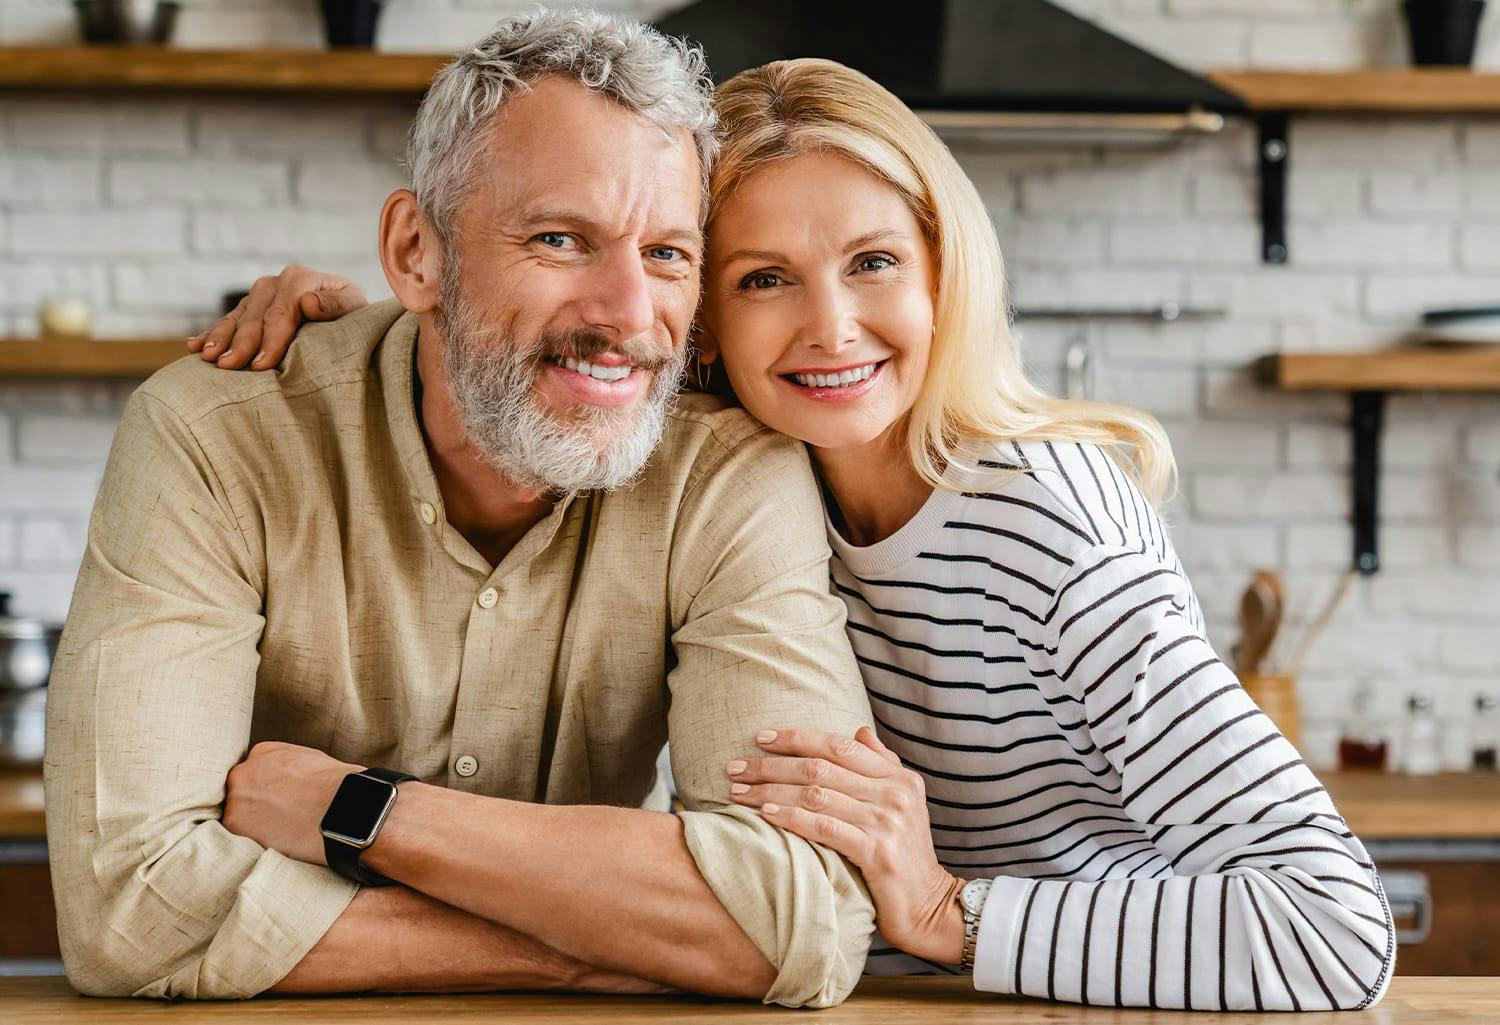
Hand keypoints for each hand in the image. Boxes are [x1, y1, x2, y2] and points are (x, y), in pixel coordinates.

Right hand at [187, 264, 367, 370]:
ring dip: (220, 338)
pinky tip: (195, 347)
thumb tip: (308, 303)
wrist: (346, 310)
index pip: (281, 313)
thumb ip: (335, 305)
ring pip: (236, 318)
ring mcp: (259, 295)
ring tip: (208, 358)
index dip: (270, 340)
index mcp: (299, 279)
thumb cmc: (353, 314)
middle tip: (228, 367)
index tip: (261, 364)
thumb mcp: (354, 307)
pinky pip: (227, 321)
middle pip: (254, 316)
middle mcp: (275, 283)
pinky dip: (211, 334)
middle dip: (240, 343)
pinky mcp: (249, 308)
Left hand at [222, 741, 362, 864]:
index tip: (279, 803)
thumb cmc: (338, 787)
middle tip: (278, 821)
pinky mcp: (235, 823)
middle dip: (255, 806)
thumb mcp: (312, 760)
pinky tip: (277, 843)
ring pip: (237, 815)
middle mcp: (244, 770)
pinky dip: (253, 842)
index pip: (253, 773)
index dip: (266, 791)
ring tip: (280, 835)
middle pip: (241, 793)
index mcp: (263, 752)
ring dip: (253, 826)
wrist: (344, 807)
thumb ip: (288, 766)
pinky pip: (237, 837)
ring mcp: (237, 796)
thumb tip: (287, 781)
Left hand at [727, 726, 965, 964]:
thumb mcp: (903, 802)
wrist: (929, 905)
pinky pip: (823, 827)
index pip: (839, 745)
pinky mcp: (877, 852)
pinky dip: (791, 817)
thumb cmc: (906, 854)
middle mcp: (894, 793)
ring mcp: (887, 821)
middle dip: (772, 764)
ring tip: (739, 792)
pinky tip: (765, 814)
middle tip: (736, 767)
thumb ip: (882, 764)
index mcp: (898, 776)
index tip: (761, 737)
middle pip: (821, 767)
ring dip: (771, 790)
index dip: (797, 737)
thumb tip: (859, 730)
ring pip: (816, 794)